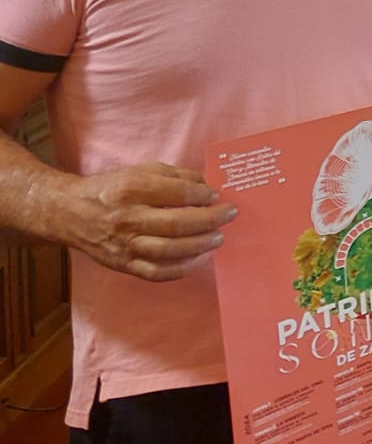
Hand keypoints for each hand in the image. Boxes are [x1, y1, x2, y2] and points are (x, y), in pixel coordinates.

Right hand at [59, 163, 236, 282]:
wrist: (70, 213)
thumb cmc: (111, 189)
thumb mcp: (140, 171)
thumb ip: (175, 176)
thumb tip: (207, 185)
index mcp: (132, 189)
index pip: (177, 193)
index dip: (203, 194)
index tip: (217, 195)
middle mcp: (128, 218)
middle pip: (177, 224)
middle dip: (210, 220)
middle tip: (230, 214)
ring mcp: (125, 245)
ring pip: (169, 250)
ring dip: (201, 245)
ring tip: (218, 237)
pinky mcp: (123, 264)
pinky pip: (156, 273)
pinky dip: (181, 268)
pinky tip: (198, 258)